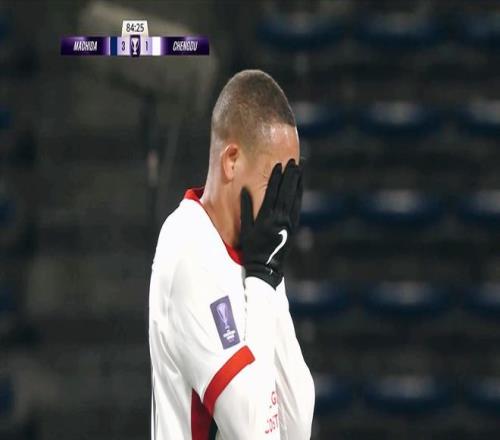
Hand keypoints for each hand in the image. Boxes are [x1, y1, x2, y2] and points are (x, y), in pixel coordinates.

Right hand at [240, 159, 302, 288]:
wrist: (266, 266)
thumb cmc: (252, 247)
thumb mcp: (245, 229)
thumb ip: (245, 208)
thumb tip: (244, 189)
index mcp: (266, 217)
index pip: (272, 192)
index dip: (276, 178)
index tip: (279, 165)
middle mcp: (279, 218)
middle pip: (286, 192)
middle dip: (290, 175)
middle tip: (293, 161)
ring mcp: (288, 222)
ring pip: (294, 197)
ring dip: (297, 182)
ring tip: (299, 168)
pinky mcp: (293, 226)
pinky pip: (297, 206)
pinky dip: (299, 194)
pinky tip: (300, 185)